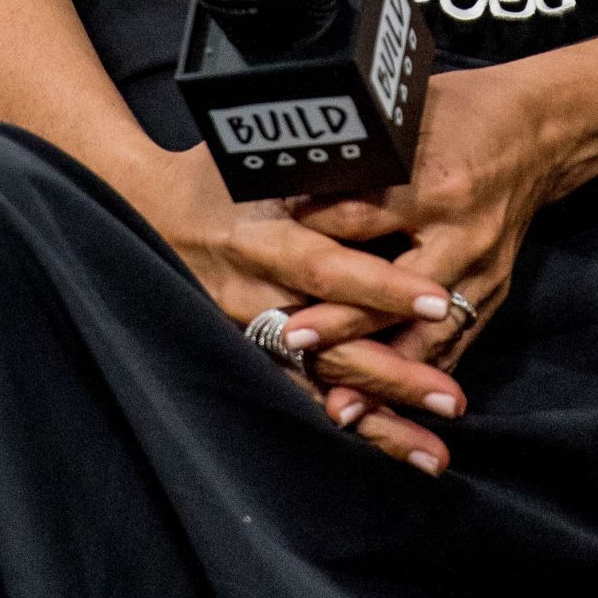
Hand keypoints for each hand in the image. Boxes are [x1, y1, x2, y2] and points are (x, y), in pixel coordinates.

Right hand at [132, 143, 471, 472]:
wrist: (145, 211)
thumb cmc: (215, 173)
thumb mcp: (257, 157)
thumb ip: (314, 165)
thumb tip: (385, 143)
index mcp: (257, 236)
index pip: (327, 266)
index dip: (380, 287)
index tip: (438, 301)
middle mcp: (251, 294)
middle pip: (331, 345)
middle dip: (393, 376)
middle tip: (451, 400)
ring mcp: (247, 333)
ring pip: (320, 385)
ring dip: (378, 421)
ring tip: (434, 453)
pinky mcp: (248, 355)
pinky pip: (302, 398)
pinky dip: (347, 427)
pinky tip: (391, 451)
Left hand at [282, 58, 565, 459]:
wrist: (541, 133)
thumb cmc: (463, 114)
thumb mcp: (409, 117)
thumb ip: (360, 153)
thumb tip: (293, 175)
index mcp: (437, 185)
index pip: (363, 219)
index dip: (314, 235)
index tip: (271, 250)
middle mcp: (462, 235)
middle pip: (394, 292)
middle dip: (342, 321)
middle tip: (290, 336)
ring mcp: (483, 271)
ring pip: (429, 335)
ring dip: (384, 373)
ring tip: (340, 403)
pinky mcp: (493, 292)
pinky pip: (455, 345)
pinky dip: (419, 377)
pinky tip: (386, 402)